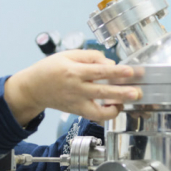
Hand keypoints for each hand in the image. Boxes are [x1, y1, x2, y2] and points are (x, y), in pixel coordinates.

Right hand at [4, 49, 140, 124]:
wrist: (33, 88)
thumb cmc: (50, 69)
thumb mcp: (68, 55)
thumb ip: (90, 57)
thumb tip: (110, 63)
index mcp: (73, 71)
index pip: (99, 71)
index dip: (116, 72)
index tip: (130, 71)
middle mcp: (76, 89)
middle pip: (102, 92)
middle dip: (121, 92)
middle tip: (136, 92)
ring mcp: (76, 102)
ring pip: (98, 109)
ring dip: (116, 107)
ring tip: (128, 101)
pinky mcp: (77, 111)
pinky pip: (94, 116)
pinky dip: (107, 114)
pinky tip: (116, 106)